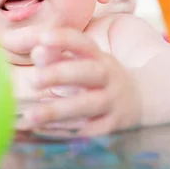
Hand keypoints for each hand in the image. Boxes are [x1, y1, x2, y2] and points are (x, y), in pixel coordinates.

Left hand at [22, 28, 140, 136]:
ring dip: (58, 110)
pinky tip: (42, 129)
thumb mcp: (84, 62)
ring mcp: (112, 101)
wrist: (139, 99)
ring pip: (87, 105)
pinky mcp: (111, 125)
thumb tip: (36, 52)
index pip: (83, 43)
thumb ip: (58, 56)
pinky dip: (64, 130)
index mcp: (99, 56)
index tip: (43, 38)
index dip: (64, 39)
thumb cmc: (98, 78)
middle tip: (34, 79)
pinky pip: (88, 129)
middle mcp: (109, 76)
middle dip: (60, 74)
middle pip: (88, 72)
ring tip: (30, 115)